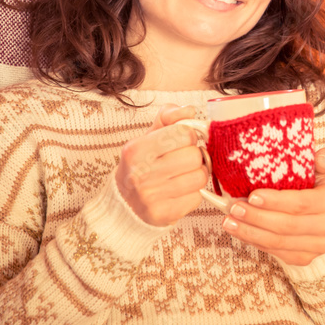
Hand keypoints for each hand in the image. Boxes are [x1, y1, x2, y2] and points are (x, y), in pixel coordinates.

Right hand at [115, 104, 207, 226]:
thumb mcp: (148, 137)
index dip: (188, 136)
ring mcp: (152, 196)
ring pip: (200, 177)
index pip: (184, 133)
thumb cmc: (142, 165)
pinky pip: (197, 198)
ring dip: (197, 174)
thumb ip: (169, 117)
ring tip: (184, 174)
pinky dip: (193, 194)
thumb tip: (189, 110)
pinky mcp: (163, 214)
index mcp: (136, 149)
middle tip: (184, 160)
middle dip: (194, 156)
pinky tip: (179, 191)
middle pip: (194, 156)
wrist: (124, 205)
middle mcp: (141, 173)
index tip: (182, 142)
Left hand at [221, 147, 324, 265]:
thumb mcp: (318, 171)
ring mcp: (317, 246)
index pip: (301, 203)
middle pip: (287, 225)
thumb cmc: (312, 188)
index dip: (275, 201)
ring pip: (278, 241)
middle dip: (256, 217)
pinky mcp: (304, 259)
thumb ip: (322, 160)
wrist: (319, 215)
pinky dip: (254, 241)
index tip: (252, 196)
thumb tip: (322, 157)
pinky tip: (239, 231)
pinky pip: (275, 252)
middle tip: (233, 208)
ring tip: (229, 221)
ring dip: (250, 232)